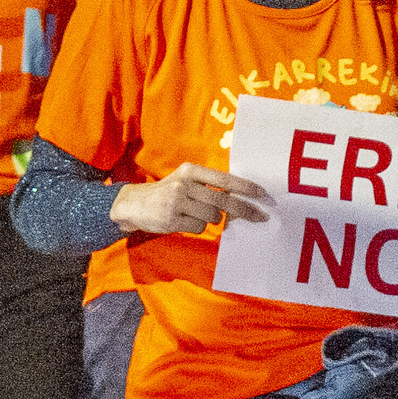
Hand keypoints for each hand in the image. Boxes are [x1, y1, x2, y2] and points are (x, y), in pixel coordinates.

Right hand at [111, 163, 267, 235]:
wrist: (134, 204)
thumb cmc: (168, 192)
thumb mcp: (186, 180)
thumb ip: (209, 186)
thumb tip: (239, 198)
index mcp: (191, 170)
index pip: (225, 179)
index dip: (246, 187)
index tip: (263, 195)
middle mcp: (184, 183)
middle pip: (224, 201)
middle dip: (244, 210)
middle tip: (260, 217)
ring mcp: (177, 202)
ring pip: (212, 217)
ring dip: (211, 219)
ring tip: (195, 214)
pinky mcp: (172, 219)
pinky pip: (199, 228)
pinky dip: (196, 227)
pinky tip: (183, 221)